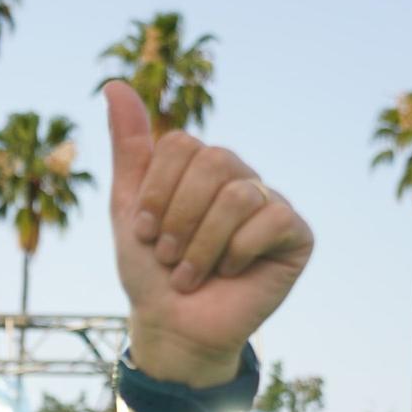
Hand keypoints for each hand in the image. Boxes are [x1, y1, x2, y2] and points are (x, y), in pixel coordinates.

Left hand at [104, 81, 312, 387]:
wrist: (174, 328)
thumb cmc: (151, 273)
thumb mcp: (128, 209)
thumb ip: (129, 149)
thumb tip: (114, 84)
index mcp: (199, 167)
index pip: (180, 144)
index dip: (156, 192)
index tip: (145, 233)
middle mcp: (238, 177)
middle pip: (214, 161)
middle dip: (178, 217)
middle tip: (168, 256)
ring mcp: (270, 203)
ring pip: (239, 193)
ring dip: (202, 243)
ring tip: (190, 274)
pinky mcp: (296, 234)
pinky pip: (272, 219)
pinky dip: (238, 252)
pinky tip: (230, 272)